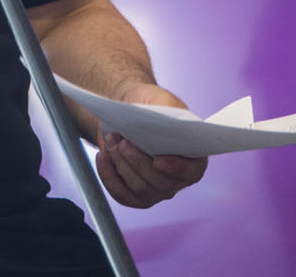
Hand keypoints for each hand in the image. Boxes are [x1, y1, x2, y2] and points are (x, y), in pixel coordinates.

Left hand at [94, 83, 206, 208]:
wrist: (129, 112)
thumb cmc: (151, 106)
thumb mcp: (163, 100)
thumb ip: (169, 111)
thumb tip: (165, 125)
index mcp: (192, 157)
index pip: (191, 172)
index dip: (176, 169)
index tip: (158, 160)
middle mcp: (176, 179)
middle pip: (162, 183)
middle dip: (138, 162)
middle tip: (123, 141)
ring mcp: (156, 191)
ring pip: (140, 189)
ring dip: (121, 165)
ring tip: (111, 140)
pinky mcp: (134, 196)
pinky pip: (122, 194)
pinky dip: (108, 176)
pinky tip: (103, 156)